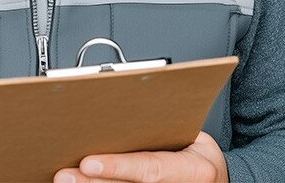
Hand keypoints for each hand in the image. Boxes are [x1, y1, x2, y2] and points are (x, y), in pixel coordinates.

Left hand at [53, 132, 227, 182]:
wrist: (219, 180)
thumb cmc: (200, 155)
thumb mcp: (193, 134)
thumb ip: (161, 125)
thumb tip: (123, 109)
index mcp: (193, 170)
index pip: (150, 169)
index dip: (117, 167)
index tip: (88, 163)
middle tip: (65, 174)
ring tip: (65, 179)